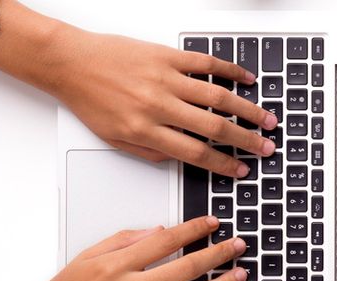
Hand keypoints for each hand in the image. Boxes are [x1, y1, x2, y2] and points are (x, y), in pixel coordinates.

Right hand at [22, 216, 246, 280]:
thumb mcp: (86, 257)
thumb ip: (123, 240)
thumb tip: (159, 231)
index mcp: (115, 267)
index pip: (166, 241)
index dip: (194, 229)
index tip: (211, 223)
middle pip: (187, 268)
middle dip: (218, 254)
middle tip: (237, 245)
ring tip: (239, 274)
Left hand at [39, 27, 277, 177]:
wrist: (69, 63)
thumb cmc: (89, 99)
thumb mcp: (114, 139)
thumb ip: (150, 152)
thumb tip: (181, 158)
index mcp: (145, 130)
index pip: (196, 153)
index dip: (224, 164)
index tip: (241, 169)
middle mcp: (159, 105)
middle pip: (215, 127)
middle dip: (246, 140)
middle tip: (265, 147)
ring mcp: (165, 78)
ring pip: (218, 96)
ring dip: (247, 109)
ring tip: (267, 119)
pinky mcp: (166, 56)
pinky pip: (206, 64)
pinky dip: (231, 71)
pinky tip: (247, 79)